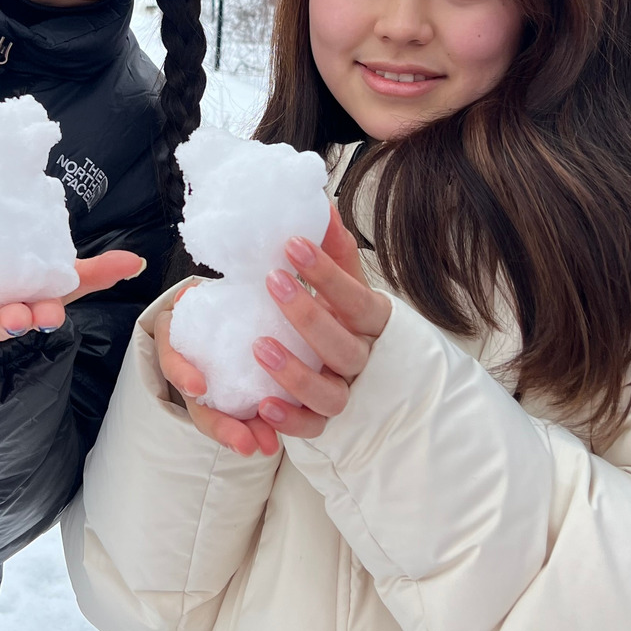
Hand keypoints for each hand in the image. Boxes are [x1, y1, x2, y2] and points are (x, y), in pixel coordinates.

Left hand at [0, 251, 146, 342]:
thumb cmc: (23, 284)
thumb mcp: (61, 277)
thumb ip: (97, 271)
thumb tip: (137, 262)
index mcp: (32, 308)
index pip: (42, 315)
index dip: (45, 316)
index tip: (49, 313)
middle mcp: (2, 314)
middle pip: (8, 322)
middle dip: (13, 321)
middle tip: (16, 317)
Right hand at [155, 288, 281, 458]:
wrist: (226, 312)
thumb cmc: (211, 306)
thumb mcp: (194, 299)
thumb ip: (190, 299)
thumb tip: (188, 294)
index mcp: (179, 347)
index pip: (174, 362)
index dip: (183, 374)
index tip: (198, 386)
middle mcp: (195, 377)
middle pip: (202, 409)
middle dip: (223, 428)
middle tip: (245, 444)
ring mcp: (217, 393)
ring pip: (226, 420)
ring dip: (246, 434)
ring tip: (267, 446)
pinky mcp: (247, 396)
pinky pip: (253, 416)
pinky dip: (265, 426)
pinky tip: (278, 438)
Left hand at [254, 204, 390, 438]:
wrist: (367, 371)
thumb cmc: (346, 316)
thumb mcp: (345, 281)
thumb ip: (335, 247)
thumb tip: (322, 202)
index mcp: (371, 321)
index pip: (356, 299)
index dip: (328, 274)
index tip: (293, 244)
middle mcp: (363, 359)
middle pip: (342, 346)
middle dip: (307, 315)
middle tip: (272, 281)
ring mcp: (347, 394)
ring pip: (329, 394)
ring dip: (294, 373)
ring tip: (258, 346)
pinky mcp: (326, 423)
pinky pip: (312, 429)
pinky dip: (290, 421)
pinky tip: (263, 405)